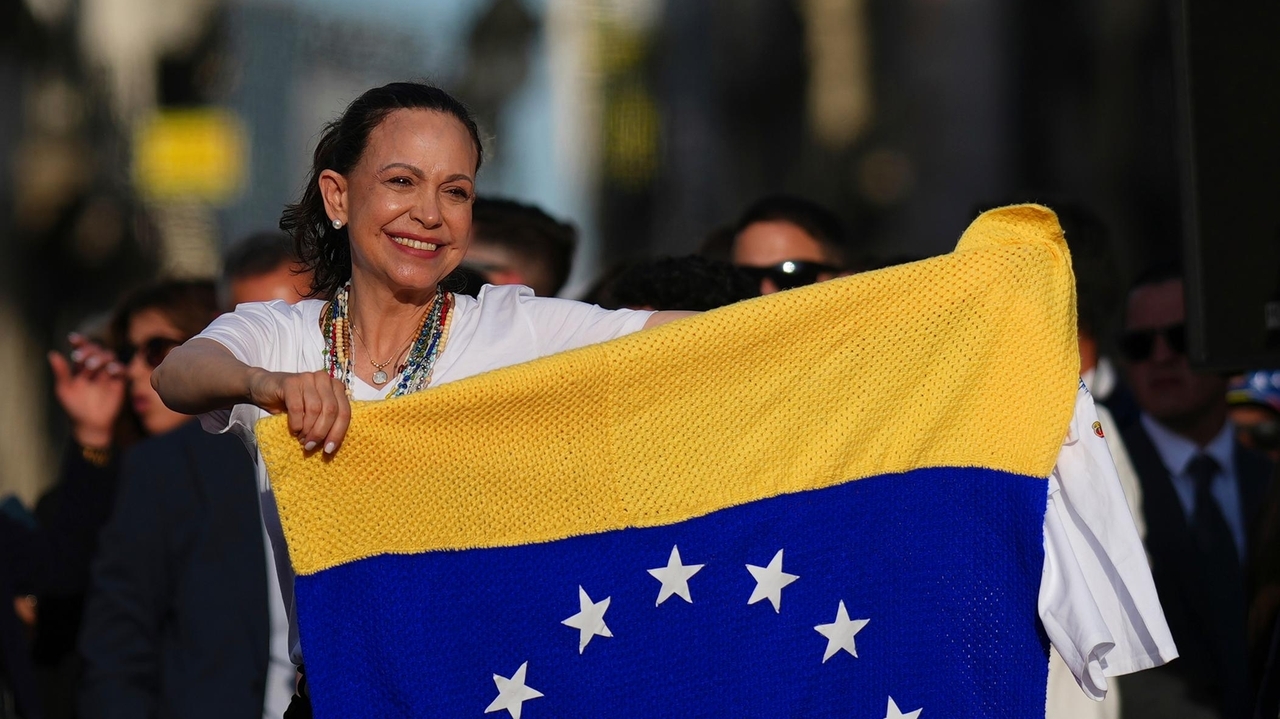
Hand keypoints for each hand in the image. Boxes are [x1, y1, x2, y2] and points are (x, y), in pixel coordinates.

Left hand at [48, 334, 124, 448]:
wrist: (90, 424)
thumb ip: (61, 372)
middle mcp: (95, 367)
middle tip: (81, 360)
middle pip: (96, 350)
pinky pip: (122, 369)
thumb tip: (52, 353)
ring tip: (93, 367)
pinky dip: (117, 367)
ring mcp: (108, 374)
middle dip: (89, 352)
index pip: (81, 349)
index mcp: (80, 367)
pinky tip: (110, 371)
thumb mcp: (64, 389)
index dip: (79, 342)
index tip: (73, 339)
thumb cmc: (74, 407)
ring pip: (109, 356)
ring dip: (101, 358)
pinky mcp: (119, 382)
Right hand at [248, 370, 350, 454]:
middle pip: (331, 410)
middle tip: (311, 446)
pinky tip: (294, 430)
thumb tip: (332, 446)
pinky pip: (297, 407)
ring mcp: (308, 378)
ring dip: (308, 430)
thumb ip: (326, 422)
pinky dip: (296, 423)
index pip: (345, 411)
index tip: (329, 449)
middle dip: (321, 433)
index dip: (338, 433)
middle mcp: (324, 379)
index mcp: (336, 387)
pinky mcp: (291, 382)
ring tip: (302, 439)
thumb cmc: (292, 404)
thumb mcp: (314, 413)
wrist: (264, 388)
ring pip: (315, 409)